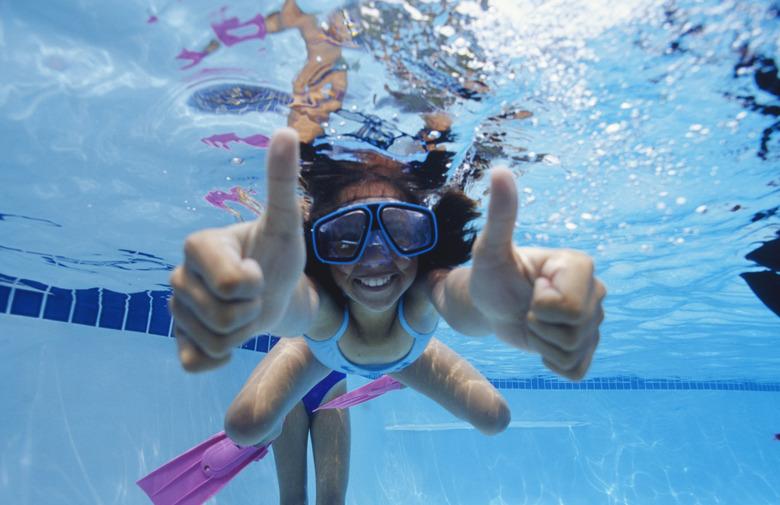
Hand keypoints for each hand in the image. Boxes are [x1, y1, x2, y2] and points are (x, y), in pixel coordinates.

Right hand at [169, 129, 305, 371]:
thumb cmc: (278, 254)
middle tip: (256, 295)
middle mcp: (179, 277)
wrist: (275, 292)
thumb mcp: (286, 222)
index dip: (255, 285)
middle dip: (253, 312)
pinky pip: (196, 363)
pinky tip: (229, 339)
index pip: (230, 284)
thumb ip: (280, 181)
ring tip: (246, 311)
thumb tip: (286, 131)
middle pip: (225, 318)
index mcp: (197, 245)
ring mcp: (176, 312)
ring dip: (244, 334)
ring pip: (217, 343)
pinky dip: (219, 358)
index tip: (258, 270)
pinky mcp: (180, 342)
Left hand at [469, 168, 605, 379]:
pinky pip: (575, 370)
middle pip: (576, 332)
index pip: (569, 308)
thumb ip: (501, 213)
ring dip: (543, 344)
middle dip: (541, 327)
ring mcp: (595, 321)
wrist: (490, 305)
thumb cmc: (491, 274)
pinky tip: (542, 342)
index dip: (540, 308)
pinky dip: (552, 362)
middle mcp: (597, 290)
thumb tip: (500, 171)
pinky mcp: (587, 347)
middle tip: (527, 308)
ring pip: (574, 352)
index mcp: (581, 265)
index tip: (529, 291)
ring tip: (533, 322)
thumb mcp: (490, 247)